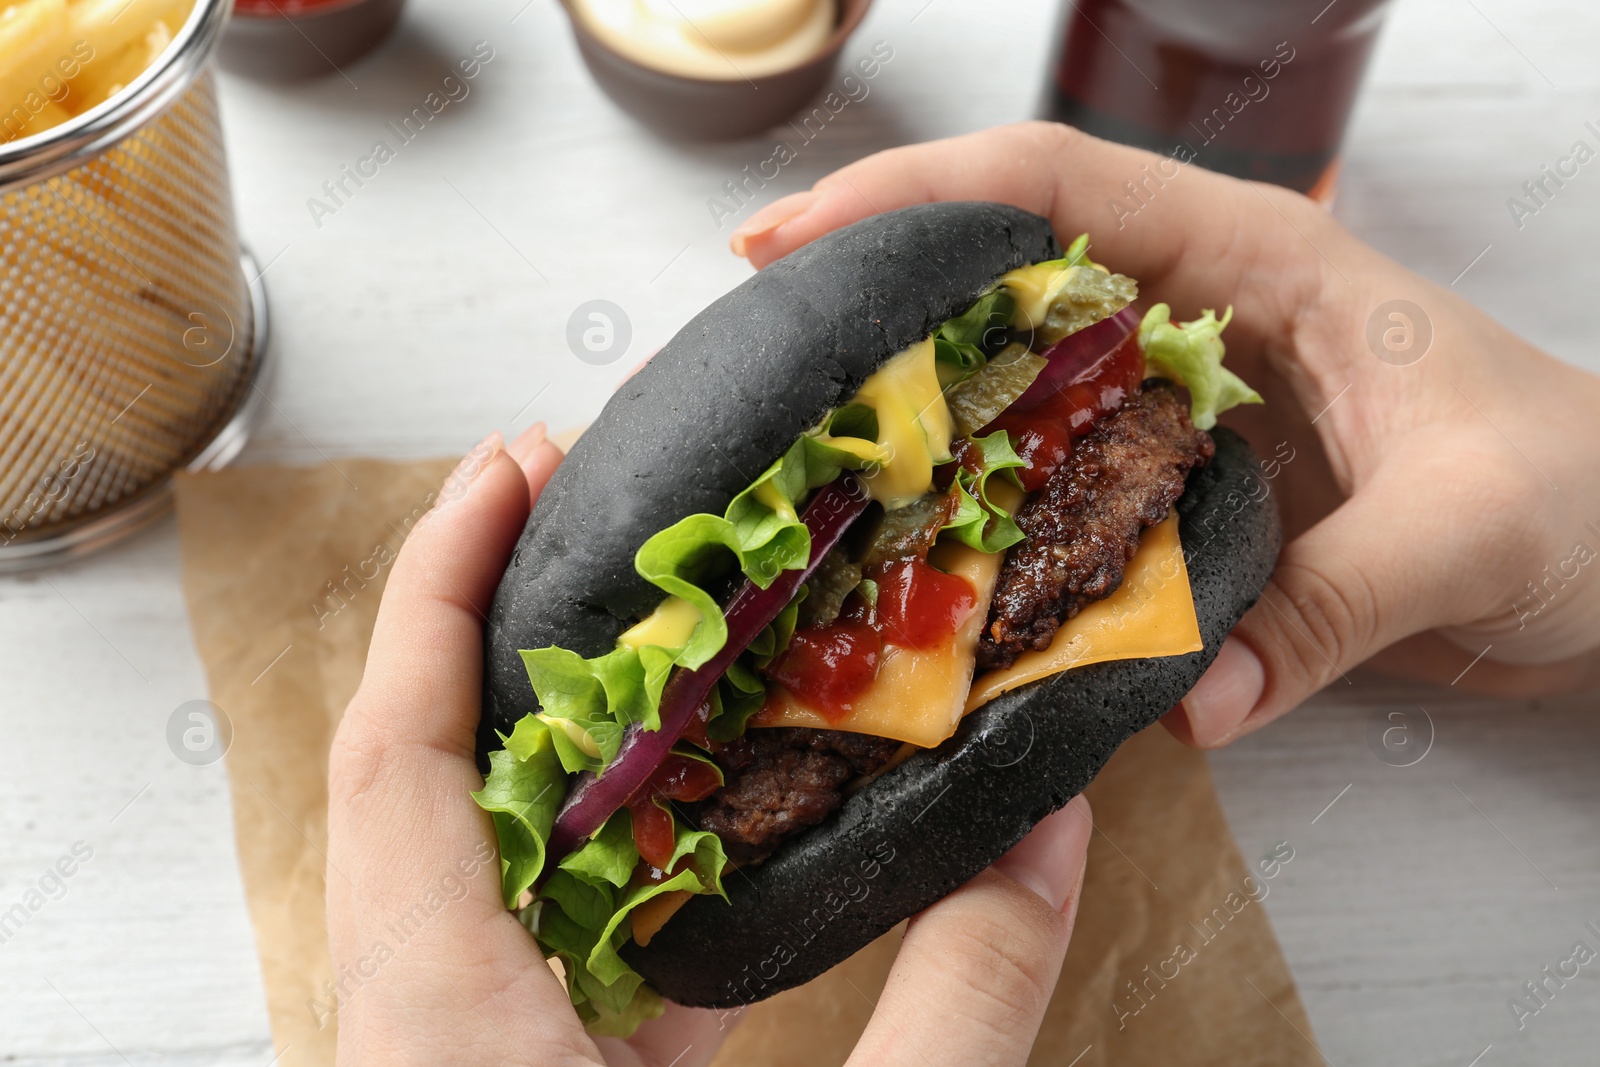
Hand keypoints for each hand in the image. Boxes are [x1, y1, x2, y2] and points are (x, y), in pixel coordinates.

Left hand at [326, 422, 1094, 1065]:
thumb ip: (961, 992)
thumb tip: (1054, 820)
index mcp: (447, 1025)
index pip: (405, 749)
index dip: (440, 587)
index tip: (510, 468)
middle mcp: (419, 1027)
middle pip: (425, 778)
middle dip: (507, 632)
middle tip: (602, 524)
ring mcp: (455, 1061)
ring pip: (473, 861)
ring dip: (560, 747)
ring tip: (661, 647)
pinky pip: (526, 943)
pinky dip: (601, 863)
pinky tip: (700, 839)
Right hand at [731, 121, 1599, 748]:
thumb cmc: (1590, 492)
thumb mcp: (1467, 524)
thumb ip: (1322, 607)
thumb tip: (1176, 703)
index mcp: (1257, 261)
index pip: (1054, 188)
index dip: (909, 199)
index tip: (788, 248)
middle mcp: (1198, 318)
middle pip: (999, 273)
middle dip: (869, 296)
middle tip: (752, 361)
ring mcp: (1183, 408)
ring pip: (1016, 385)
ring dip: (913, 415)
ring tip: (802, 464)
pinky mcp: (1186, 492)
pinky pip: (1059, 490)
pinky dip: (989, 516)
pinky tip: (927, 563)